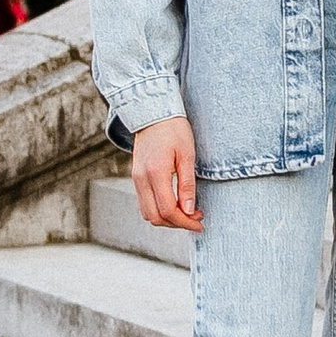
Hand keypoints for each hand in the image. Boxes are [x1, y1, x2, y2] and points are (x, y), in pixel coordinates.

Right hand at [131, 116, 201, 234]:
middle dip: (177, 224)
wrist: (153, 113)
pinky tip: (174, 203)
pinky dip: (159, 209)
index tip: (199, 222)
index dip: (185, 221)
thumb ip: (187, 184)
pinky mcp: (136, 177)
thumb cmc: (174, 130)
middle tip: (196, 218)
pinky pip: (144, 203)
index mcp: (155, 173)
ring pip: (147, 213)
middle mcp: (141, 179)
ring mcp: (136, 179)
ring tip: (187, 212)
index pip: (167, 210)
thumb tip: (189, 210)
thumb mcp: (187, 155)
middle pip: (155, 217)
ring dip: (167, 218)